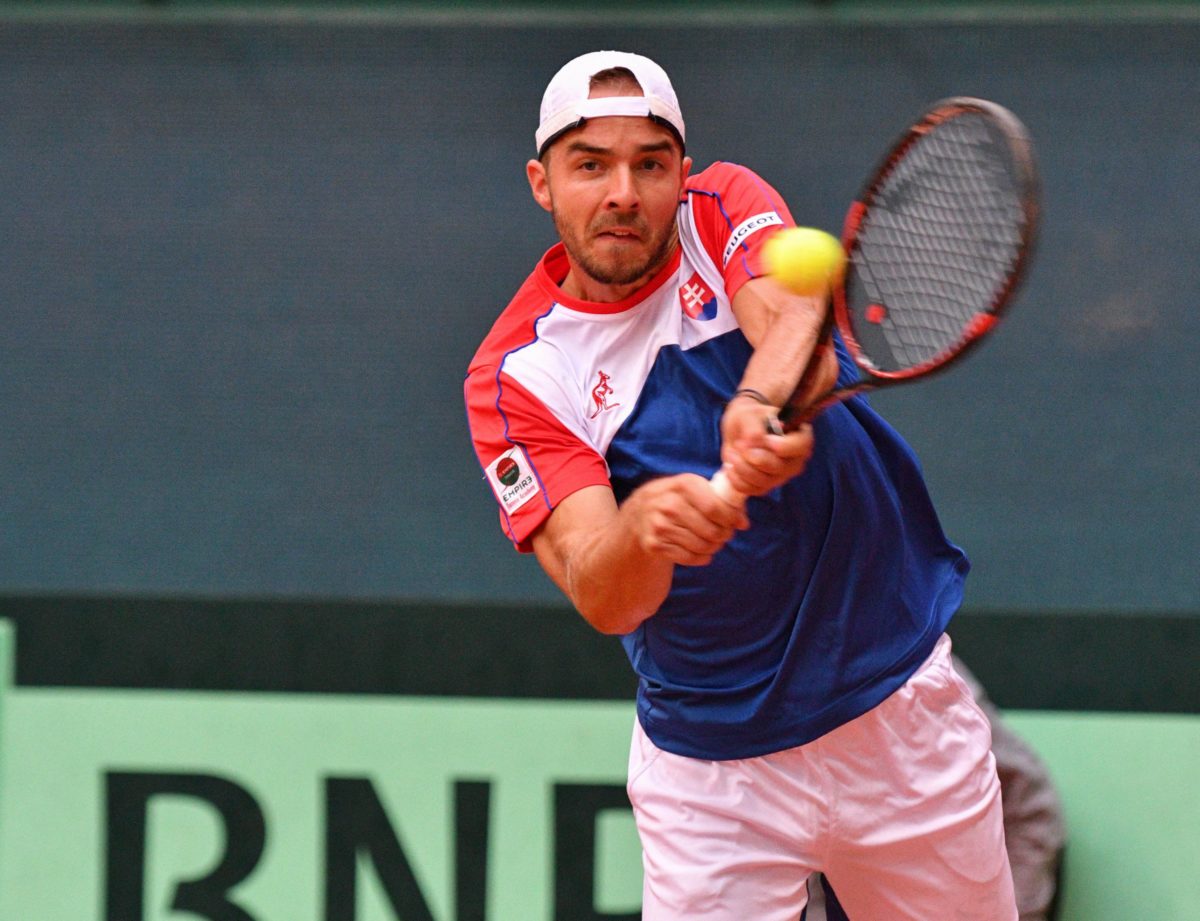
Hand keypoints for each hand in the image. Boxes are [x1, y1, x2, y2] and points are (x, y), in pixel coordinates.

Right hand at [624, 474, 749, 565]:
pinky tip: (701, 552)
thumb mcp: (694, 489)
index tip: (736, 522)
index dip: (730, 518)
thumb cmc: (676, 500)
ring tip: (713, 542)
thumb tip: (744, 522)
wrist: (638, 515)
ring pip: (702, 546)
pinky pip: (690, 558)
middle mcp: (668, 504)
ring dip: (714, 547)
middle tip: (725, 534)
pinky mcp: (654, 544)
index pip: (715, 507)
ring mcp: (659, 525)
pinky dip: (701, 558)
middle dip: (724, 535)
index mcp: (682, 484)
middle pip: (711, 530)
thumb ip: (721, 500)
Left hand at [718, 392, 815, 496]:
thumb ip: (753, 425)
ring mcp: (781, 475)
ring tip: (733, 452)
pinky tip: (730, 466)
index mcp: (799, 437)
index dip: (783, 446)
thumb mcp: (748, 414)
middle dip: (754, 456)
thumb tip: (754, 442)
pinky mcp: (766, 486)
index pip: (801, 446)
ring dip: (742, 467)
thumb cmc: (749, 418)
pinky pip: (751, 489)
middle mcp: (795, 459)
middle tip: (740, 443)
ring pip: (764, 481)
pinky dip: (736, 478)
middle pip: (779, 467)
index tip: (766, 439)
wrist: (738, 431)